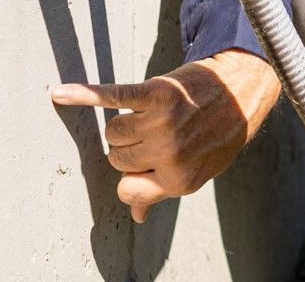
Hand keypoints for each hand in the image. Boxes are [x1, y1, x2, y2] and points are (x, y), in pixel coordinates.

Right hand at [51, 49, 280, 221]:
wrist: (242, 87)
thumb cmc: (220, 131)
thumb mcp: (200, 171)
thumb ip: (164, 192)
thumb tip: (137, 217)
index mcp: (176, 180)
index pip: (125, 188)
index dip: (133, 172)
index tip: (147, 160)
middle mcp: (168, 154)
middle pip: (117, 155)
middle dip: (131, 143)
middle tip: (159, 129)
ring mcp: (162, 122)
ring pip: (113, 130)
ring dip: (127, 121)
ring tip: (154, 113)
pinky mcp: (157, 92)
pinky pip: (113, 96)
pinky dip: (86, 94)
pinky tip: (62, 92)